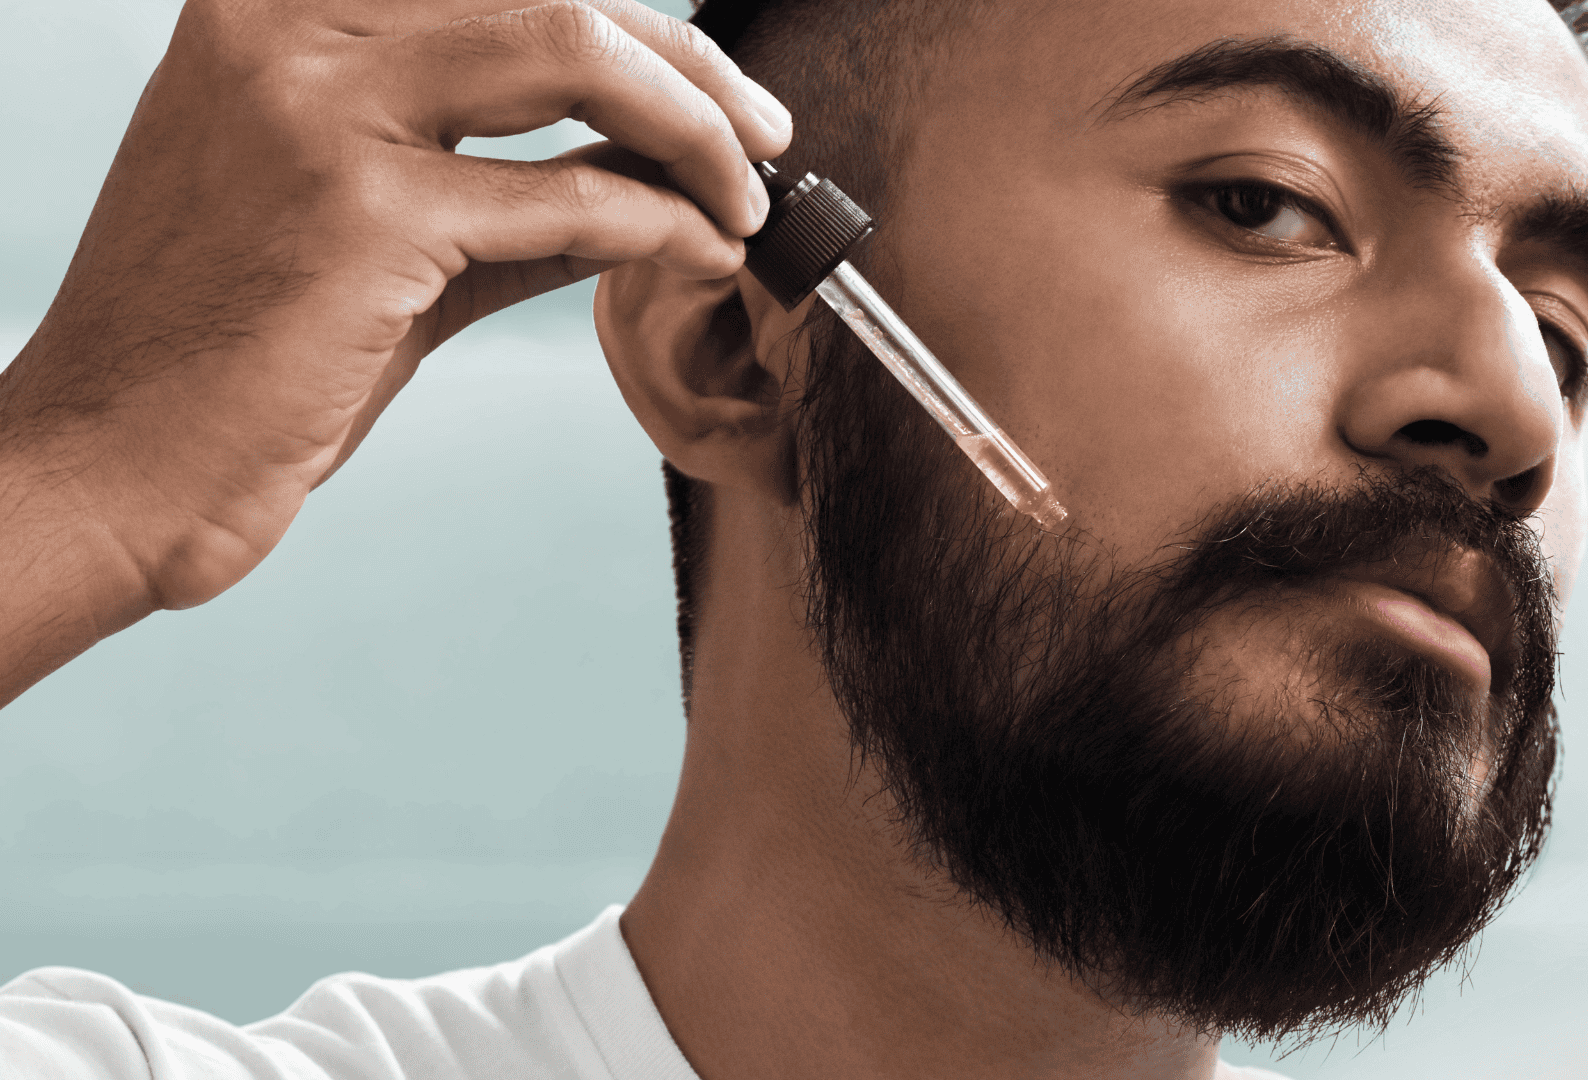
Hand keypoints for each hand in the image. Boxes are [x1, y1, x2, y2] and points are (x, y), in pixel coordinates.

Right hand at [0, 0, 788, 701]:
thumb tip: (648, 167)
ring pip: (573, 49)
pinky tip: (703, 253)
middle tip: (766, 135)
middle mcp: (286, 24)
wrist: (112, 464)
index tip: (709, 82)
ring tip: (750, 195)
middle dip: (690, 65)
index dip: (633, 25)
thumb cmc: (238, 357)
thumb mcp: (376, 236)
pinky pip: (570, 195)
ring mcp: (318, 106)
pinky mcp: (359, 211)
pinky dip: (663, 221)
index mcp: (276, 7)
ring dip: (694, 126)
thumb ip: (508, 189)